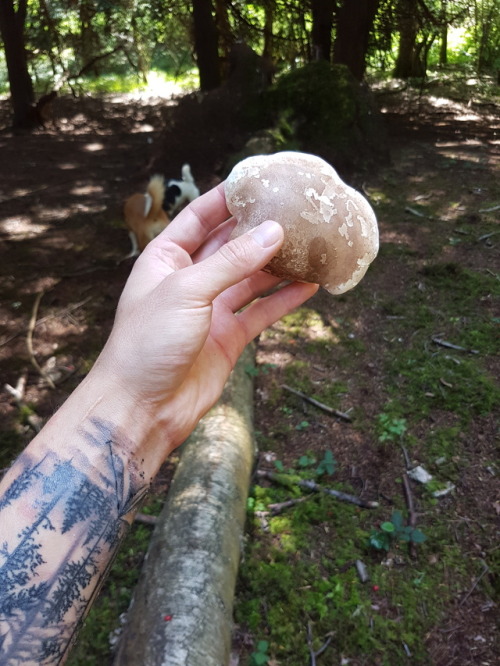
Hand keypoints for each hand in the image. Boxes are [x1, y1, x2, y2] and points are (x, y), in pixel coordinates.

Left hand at [97, 183, 317, 452]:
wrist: (143, 407)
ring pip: (251, 278)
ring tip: (311, 245)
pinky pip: (262, 311)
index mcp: (166, 260)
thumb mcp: (187, 291)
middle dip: (259, 229)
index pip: (198, 218)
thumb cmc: (147, 344)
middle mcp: (190, 281)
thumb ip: (231, 262)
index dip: (226, 198)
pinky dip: (284, 299)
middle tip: (295, 211)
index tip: (258, 181)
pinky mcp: (229, 337)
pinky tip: (309, 286)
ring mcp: (211, 309)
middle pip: (230, 246)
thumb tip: (273, 231)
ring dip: (278, 264)